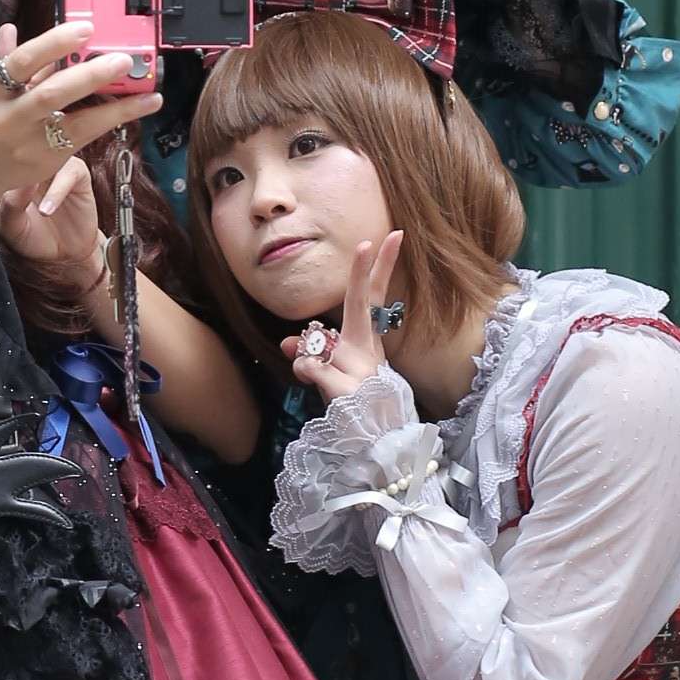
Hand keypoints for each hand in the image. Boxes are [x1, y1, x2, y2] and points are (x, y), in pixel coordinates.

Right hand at [0, 19, 150, 188]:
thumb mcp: (0, 87)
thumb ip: (24, 62)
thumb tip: (34, 30)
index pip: (22, 61)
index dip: (54, 43)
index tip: (86, 29)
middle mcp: (7, 119)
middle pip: (50, 95)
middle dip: (88, 76)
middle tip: (122, 60)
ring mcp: (27, 144)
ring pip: (76, 124)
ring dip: (115, 106)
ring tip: (145, 89)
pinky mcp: (48, 161)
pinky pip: (87, 137)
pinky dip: (116, 118)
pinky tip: (142, 106)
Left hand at [0, 151, 106, 292]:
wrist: (63, 254)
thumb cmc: (33, 236)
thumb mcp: (11, 226)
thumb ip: (11, 205)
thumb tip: (17, 182)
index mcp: (15, 169)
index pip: (4, 151)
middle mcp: (37, 162)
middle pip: (28, 145)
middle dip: (17, 161)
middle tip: (9, 182)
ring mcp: (58, 166)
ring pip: (50, 154)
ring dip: (38, 175)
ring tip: (30, 204)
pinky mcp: (78, 174)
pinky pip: (70, 172)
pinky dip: (57, 190)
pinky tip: (46, 210)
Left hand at [282, 229, 403, 402]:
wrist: (378, 444)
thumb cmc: (357, 405)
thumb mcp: (333, 376)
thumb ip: (312, 355)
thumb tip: (286, 342)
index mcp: (369, 343)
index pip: (375, 298)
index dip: (381, 267)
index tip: (392, 235)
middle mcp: (368, 351)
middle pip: (360, 304)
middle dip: (362, 272)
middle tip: (367, 242)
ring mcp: (360, 369)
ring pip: (317, 345)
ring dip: (307, 360)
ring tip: (320, 381)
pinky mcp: (348, 388)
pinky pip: (310, 366)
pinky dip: (304, 372)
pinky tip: (316, 386)